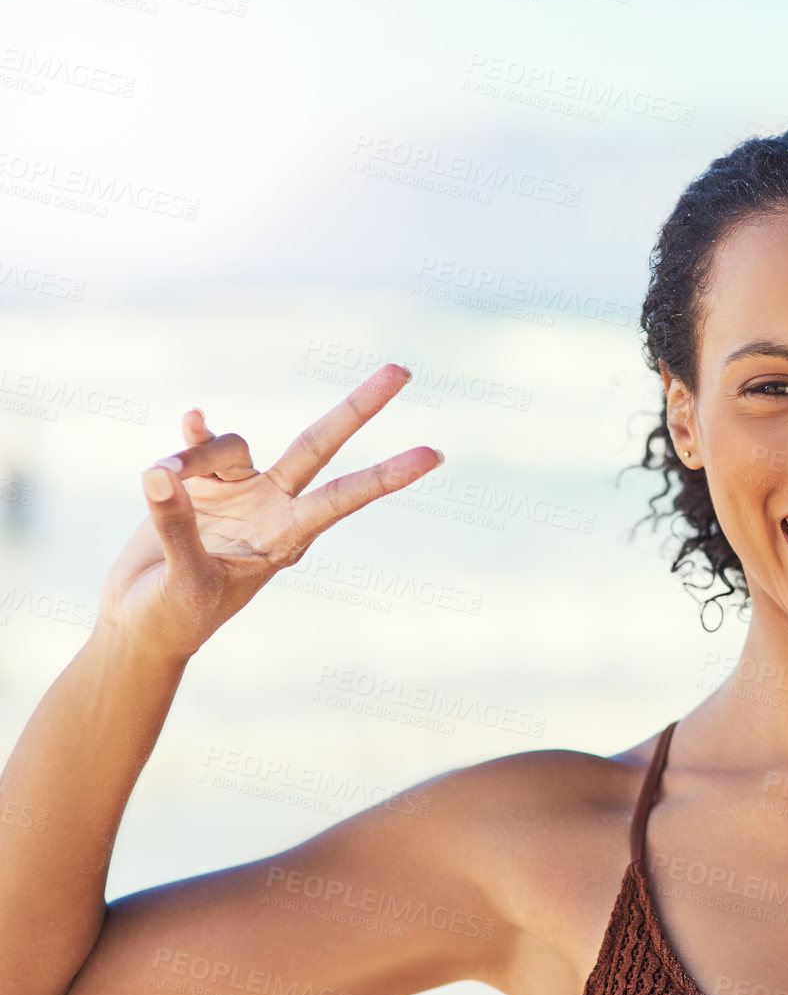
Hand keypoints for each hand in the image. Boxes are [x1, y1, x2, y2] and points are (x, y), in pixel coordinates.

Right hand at [98, 364, 440, 658]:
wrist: (144, 623)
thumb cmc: (177, 617)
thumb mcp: (187, 581)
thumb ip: (177, 527)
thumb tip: (159, 473)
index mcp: (289, 537)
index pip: (345, 498)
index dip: (387, 476)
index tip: (435, 455)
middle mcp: (273, 505)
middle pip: (319, 445)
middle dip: (358, 408)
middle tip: (402, 371)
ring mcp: (238, 490)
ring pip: (232, 446)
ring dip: (195, 455)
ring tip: (159, 476)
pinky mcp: (196, 483)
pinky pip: (200, 444)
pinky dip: (194, 434)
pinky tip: (193, 418)